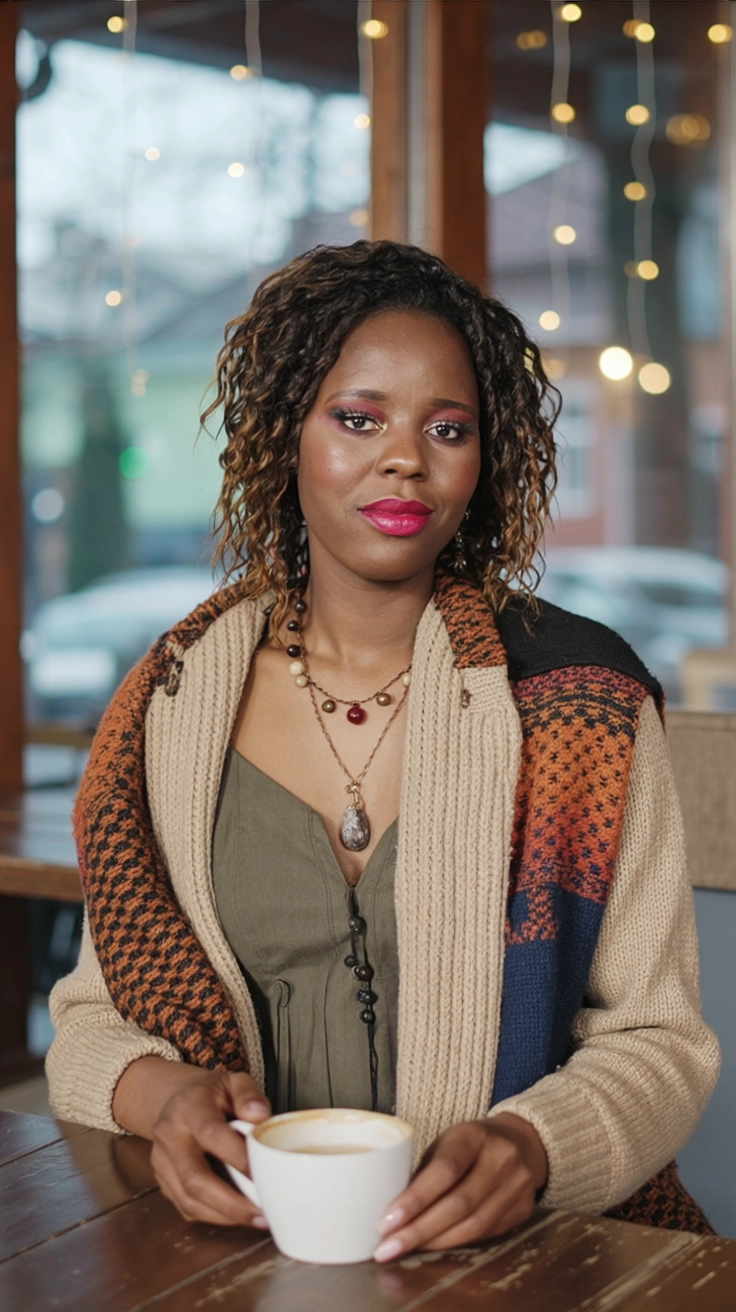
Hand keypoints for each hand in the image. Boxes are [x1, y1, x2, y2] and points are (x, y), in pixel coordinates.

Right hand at [150, 1069, 271, 1227]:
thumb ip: (249, 1095)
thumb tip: (260, 1117)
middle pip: (194, 1178)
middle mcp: (170, 1135)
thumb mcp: (233, 1081)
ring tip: (256, 1218)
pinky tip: (236, 1215)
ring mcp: (162, 1161)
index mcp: (189, 1106)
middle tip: (261, 1213)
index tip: (263, 1174)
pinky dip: (213, 1217)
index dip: (237, 1157)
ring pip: (188, 1199)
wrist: (176, 1100)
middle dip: (230, 1202)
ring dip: (224, 1215)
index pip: (211, 1134)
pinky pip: (186, 1207)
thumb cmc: (210, 1093)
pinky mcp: (163, 1181)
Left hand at [373, 1113, 547, 1261]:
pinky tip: (433, 1246)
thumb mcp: (445, 1143)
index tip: (387, 1222)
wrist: (518, 1141)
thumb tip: (390, 1212)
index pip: (444, 1170)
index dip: (415, 1200)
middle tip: (387, 1247)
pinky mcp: (524, 1208)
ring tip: (404, 1249)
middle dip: (418, 1230)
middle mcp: (501, 1158)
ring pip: (473, 1226)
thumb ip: (424, 1172)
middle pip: (458, 1204)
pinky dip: (456, 1243)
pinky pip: (486, 1234)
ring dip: (434, 1243)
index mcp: (474, 1135)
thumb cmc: (469, 1144)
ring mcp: (517, 1184)